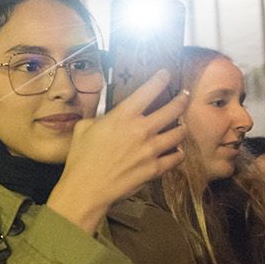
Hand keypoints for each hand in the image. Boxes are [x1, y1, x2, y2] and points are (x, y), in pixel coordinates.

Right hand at [49, 72, 189, 234]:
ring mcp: (151, 150)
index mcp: (122, 116)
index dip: (160, 79)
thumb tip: (107, 117)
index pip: (148, 90)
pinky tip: (176, 151)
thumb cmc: (81, 159)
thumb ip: (99, 118)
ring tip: (180, 126)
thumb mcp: (83, 129)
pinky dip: (178, 153)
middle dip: (181, 100)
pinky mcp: (155, 168)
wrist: (86, 189)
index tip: (165, 74)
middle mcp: (141, 130)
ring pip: (179, 133)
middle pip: (173, 109)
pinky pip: (176, 157)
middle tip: (184, 97)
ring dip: (181, 128)